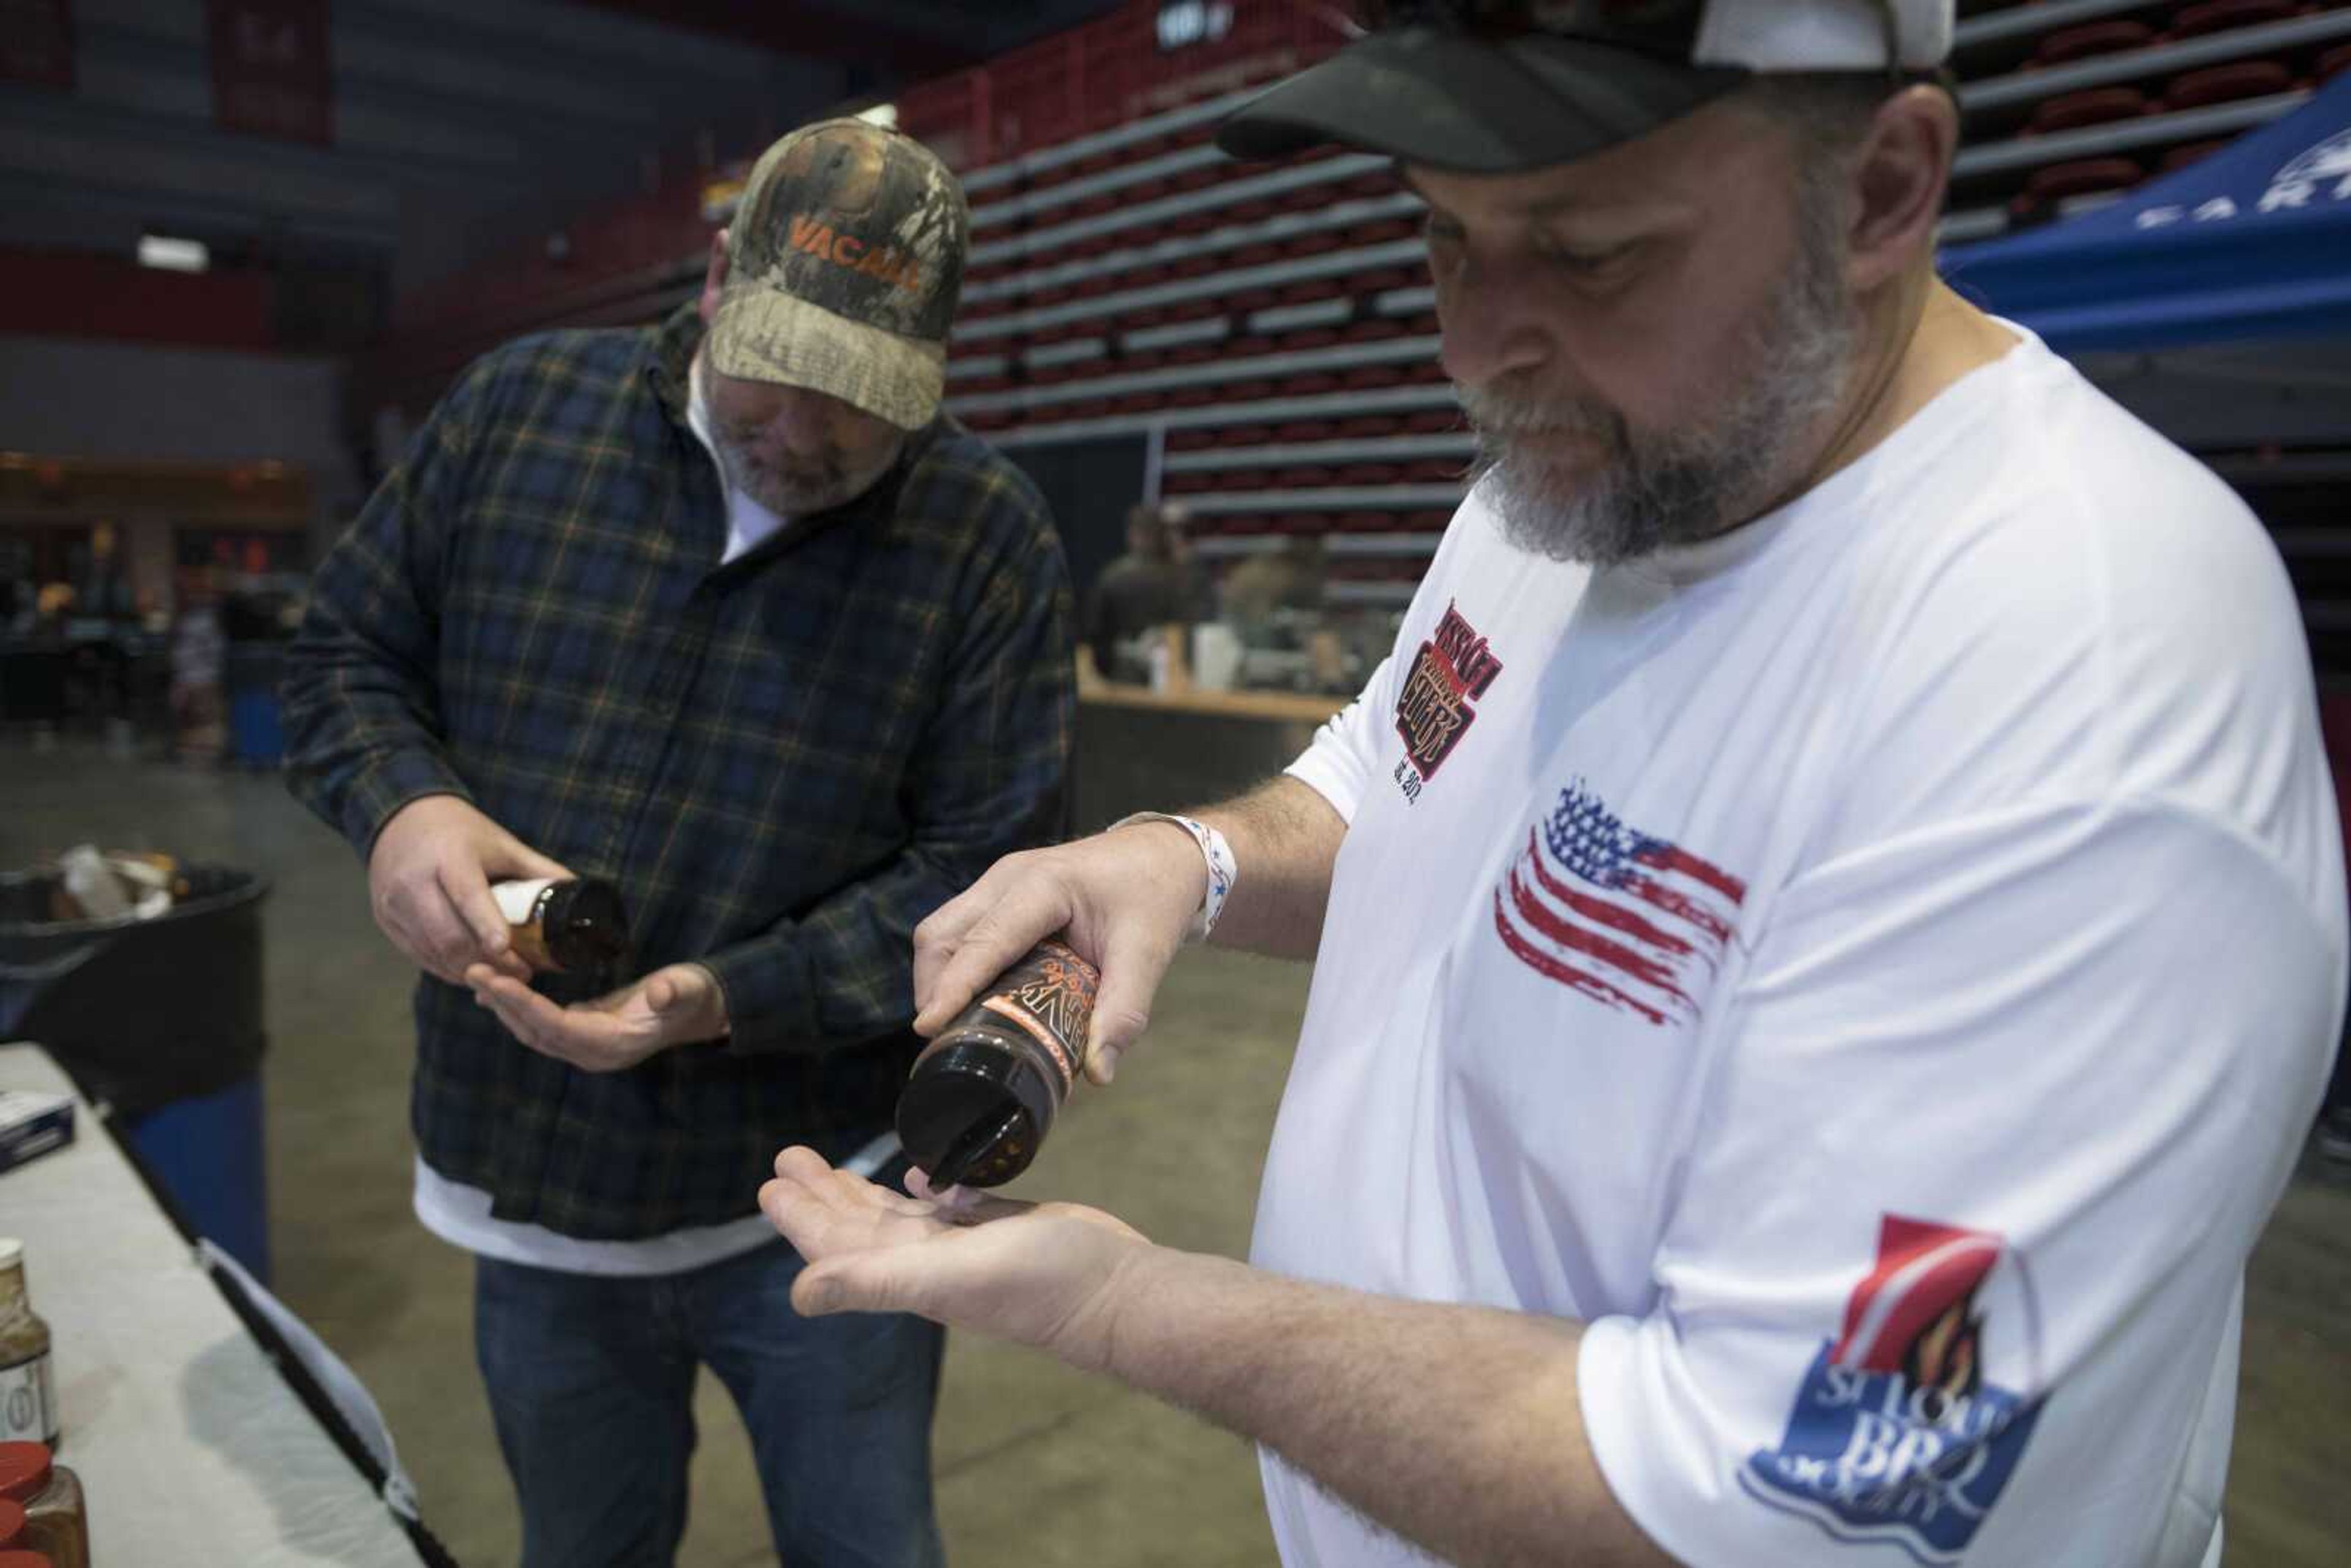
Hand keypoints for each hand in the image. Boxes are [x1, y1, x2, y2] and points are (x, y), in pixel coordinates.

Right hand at [368, 794, 570, 982]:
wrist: (400, 820)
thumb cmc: (461, 833)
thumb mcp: (502, 843)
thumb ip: (539, 870)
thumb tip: (581, 893)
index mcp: (448, 856)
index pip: (466, 895)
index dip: (486, 925)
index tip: (506, 949)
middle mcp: (414, 881)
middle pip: (449, 935)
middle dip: (488, 962)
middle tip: (523, 973)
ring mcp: (394, 903)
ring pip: (434, 952)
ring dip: (470, 971)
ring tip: (504, 975)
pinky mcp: (385, 920)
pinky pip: (420, 956)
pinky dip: (448, 968)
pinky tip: (473, 970)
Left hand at [466, 961, 728, 1072]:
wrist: (699, 1010)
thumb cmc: (693, 996)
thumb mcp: (689, 989)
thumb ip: (675, 992)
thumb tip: (661, 995)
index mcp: (614, 1045)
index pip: (557, 1027)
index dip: (524, 1005)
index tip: (496, 979)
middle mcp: (594, 1054)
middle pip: (535, 1032)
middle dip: (502, 1002)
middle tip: (473, 970)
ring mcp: (586, 1048)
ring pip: (532, 1031)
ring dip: (503, 1006)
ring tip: (476, 977)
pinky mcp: (582, 1035)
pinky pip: (541, 1025)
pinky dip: (517, 1007)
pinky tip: (499, 988)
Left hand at [759, 1146, 1148, 1371]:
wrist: (1113, 1289)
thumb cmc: (1036, 1284)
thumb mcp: (945, 1277)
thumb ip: (873, 1281)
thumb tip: (798, 1294)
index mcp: (906, 1273)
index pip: (837, 1244)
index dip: (801, 1217)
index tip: (771, 1183)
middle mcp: (928, 1262)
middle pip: (859, 1224)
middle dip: (822, 1193)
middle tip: (787, 1157)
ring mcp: (965, 1245)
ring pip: (897, 1215)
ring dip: (862, 1188)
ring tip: (831, 1163)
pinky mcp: (1001, 1226)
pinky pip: (949, 1204)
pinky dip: (924, 1186)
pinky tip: (916, 1172)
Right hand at [913, 824, 1205, 1083]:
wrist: (1166, 854)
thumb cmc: (1156, 895)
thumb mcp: (1148, 953)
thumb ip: (1124, 1011)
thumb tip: (1098, 1073)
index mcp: (1043, 885)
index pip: (984, 941)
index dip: (952, 986)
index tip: (926, 1028)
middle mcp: (1009, 877)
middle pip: (942, 934)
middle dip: (934, 989)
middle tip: (946, 1042)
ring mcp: (1000, 882)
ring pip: (943, 931)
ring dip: (939, 979)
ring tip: (956, 1028)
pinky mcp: (1001, 894)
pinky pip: (960, 931)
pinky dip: (956, 968)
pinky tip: (974, 1003)